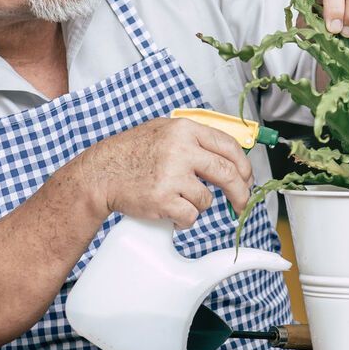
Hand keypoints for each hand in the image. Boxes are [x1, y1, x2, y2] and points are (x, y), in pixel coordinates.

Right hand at [66, 117, 253, 228]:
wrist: (101, 173)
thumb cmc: (131, 153)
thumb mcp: (164, 132)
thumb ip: (194, 140)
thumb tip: (230, 156)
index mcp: (184, 129)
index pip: (229, 146)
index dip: (243, 165)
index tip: (247, 178)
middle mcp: (180, 149)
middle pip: (228, 173)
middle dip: (240, 193)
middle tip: (241, 204)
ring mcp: (172, 175)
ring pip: (206, 199)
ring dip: (196, 205)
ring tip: (175, 198)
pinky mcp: (164, 199)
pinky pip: (191, 216)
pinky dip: (183, 219)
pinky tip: (169, 210)